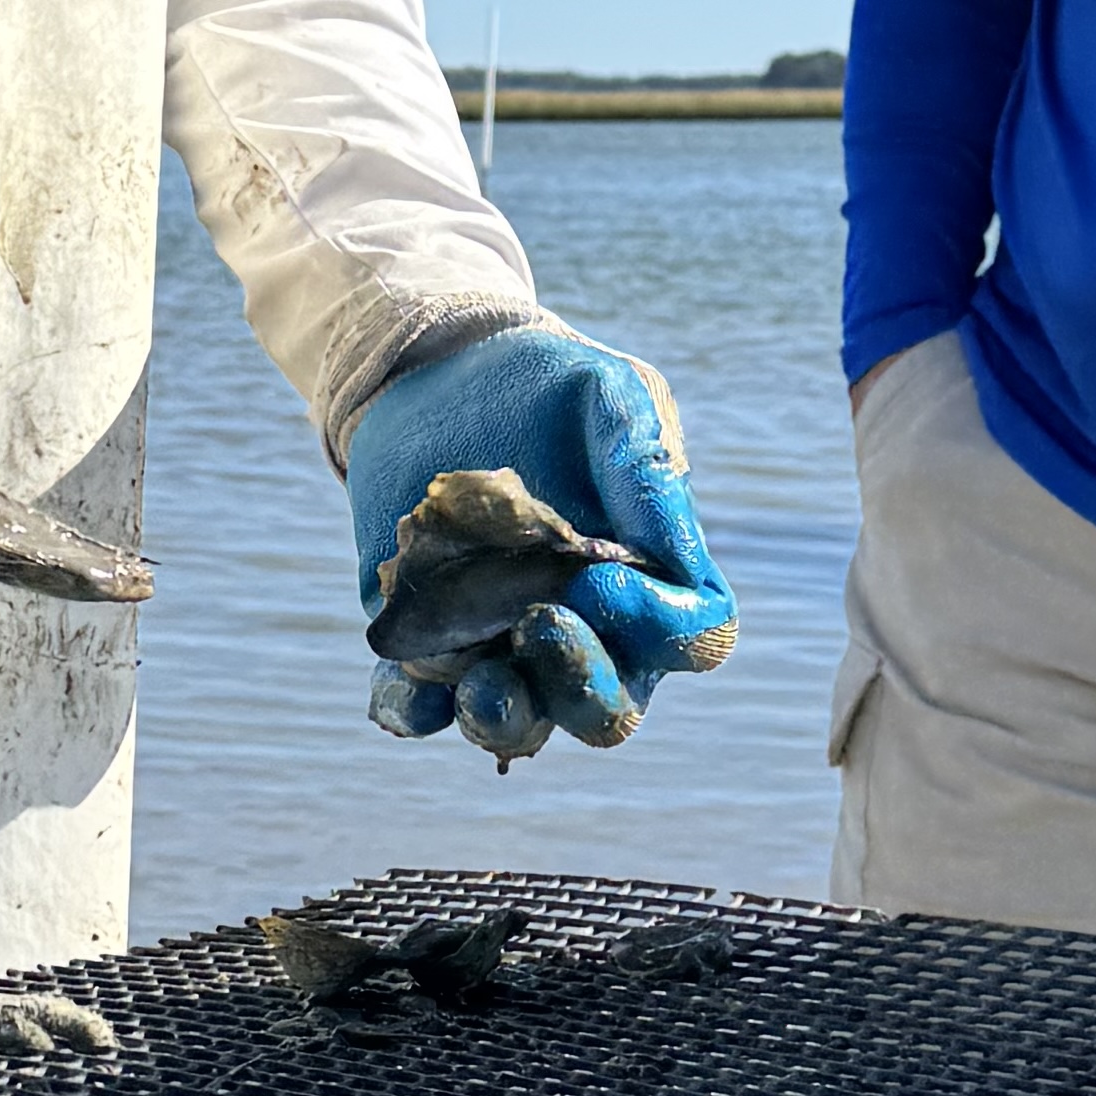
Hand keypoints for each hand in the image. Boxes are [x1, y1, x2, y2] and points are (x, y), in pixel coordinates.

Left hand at [342, 320, 738, 764]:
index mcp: (651, 579)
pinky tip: (403, 685)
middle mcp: (588, 631)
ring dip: (504, 716)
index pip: (692, 637)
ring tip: (481, 682)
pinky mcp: (427, 645)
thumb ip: (647, 464)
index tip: (604, 578)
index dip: (664, 631)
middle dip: (582, 686)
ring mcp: (504, 647)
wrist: (437, 374)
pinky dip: (415, 708)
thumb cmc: (546, 386)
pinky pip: (423, 706)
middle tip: (540, 623)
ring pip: (522, 721)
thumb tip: (675, 558)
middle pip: (609, 708)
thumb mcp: (610, 394)